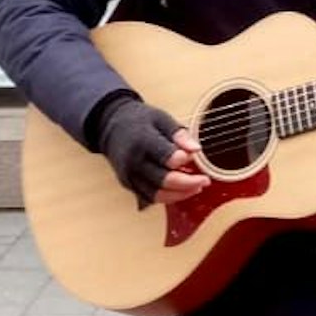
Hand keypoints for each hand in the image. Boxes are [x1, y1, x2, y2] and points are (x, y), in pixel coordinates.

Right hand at [95, 95, 209, 206]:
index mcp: (142, 140)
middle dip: (188, 183)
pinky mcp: (128, 184)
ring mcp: (129, 176)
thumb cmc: (139, 121)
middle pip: (163, 180)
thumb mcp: (160, 118)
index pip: (164, 156)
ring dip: (180, 194)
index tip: (193, 156)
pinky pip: (150, 197)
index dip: (181, 160)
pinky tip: (182, 190)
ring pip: (157, 194)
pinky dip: (168, 197)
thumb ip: (179, 134)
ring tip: (197, 187)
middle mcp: (133, 161)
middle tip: (205, 180)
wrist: (110, 125)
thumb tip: (196, 150)